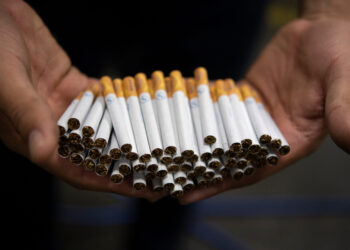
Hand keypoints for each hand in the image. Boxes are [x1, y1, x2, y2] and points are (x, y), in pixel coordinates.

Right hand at [0, 0, 162, 199]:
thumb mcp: (6, 80)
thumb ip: (26, 114)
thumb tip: (44, 153)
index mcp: (32, 135)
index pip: (76, 169)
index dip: (109, 183)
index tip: (141, 189)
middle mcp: (52, 125)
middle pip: (97, 153)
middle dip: (128, 164)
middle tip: (160, 169)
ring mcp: (64, 104)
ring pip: (103, 126)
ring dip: (130, 135)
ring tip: (160, 144)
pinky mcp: (73, 84)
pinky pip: (102, 99)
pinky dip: (121, 103)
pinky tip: (142, 108)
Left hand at [180, 17, 349, 203]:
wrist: (325, 30)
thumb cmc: (342, 52)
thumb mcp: (344, 80)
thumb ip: (343, 110)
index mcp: (292, 141)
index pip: (251, 170)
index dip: (220, 184)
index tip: (188, 194)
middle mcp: (268, 133)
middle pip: (226, 157)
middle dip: (195, 170)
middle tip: (163, 178)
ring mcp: (253, 115)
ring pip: (217, 131)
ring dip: (190, 141)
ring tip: (159, 151)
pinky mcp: (243, 96)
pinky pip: (216, 104)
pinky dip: (196, 108)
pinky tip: (172, 112)